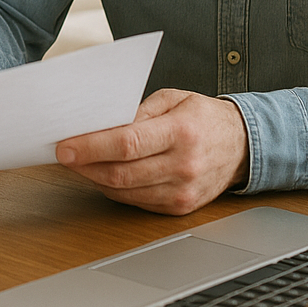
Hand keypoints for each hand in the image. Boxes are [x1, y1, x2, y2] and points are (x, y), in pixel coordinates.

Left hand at [55, 89, 249, 214]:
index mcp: (182, 132)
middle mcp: (183, 165)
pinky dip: (114, 189)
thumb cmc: (204, 118)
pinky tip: (104, 175)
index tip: (66, 147)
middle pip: (120, 172)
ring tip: (79, 164)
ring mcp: (182, 191)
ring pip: (124, 191)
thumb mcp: (174, 99)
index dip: (91, 147)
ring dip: (94, 179)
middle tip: (64, 156)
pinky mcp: (179, 207)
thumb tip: (103, 125)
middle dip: (84, 165)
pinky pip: (136, 202)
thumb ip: (138, 111)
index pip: (127, 144)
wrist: (242, 146)